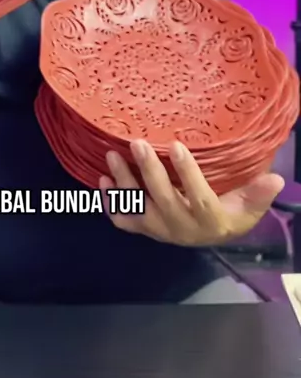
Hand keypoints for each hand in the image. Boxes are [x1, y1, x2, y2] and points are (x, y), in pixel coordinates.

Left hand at [100, 140, 284, 245]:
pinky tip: (102, 181)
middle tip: (138, 143)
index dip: (188, 173)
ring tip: (112, 156)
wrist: (212, 234)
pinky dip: (110, 203)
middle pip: (162, 200)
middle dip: (149, 171)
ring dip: (123, 182)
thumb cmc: (231, 212)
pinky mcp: (144, 228)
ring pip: (137, 208)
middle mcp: (181, 228)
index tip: (178, 146)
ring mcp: (159, 230)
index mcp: (209, 221)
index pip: (198, 197)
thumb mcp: (249, 204)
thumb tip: (276, 179)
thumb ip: (259, 193)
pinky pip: (123, 219)